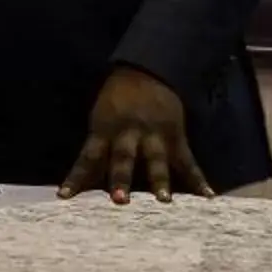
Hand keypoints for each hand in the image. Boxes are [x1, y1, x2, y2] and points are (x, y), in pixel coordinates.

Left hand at [61, 64, 214, 204]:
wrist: (147, 70)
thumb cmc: (116, 101)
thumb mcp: (100, 119)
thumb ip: (98, 149)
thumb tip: (85, 184)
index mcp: (104, 130)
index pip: (87, 158)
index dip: (76, 178)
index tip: (64, 197)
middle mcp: (128, 134)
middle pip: (123, 158)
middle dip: (121, 179)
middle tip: (120, 201)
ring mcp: (154, 135)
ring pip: (156, 160)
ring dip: (159, 181)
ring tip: (164, 201)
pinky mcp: (176, 136)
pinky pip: (187, 160)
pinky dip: (197, 178)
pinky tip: (207, 195)